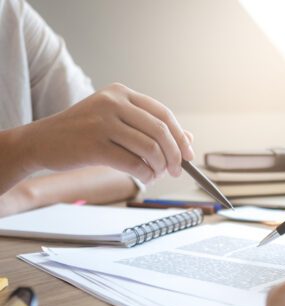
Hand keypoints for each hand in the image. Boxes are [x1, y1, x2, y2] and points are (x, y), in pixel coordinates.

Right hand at [20, 83, 193, 183]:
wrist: (41, 141)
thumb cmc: (84, 133)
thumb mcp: (116, 122)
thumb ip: (149, 128)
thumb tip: (189, 140)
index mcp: (121, 93)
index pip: (163, 114)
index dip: (181, 136)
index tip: (189, 154)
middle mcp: (113, 103)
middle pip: (161, 131)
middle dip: (175, 155)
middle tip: (178, 170)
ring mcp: (102, 122)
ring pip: (150, 148)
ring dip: (160, 167)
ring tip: (157, 175)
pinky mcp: (94, 145)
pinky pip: (133, 163)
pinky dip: (146, 174)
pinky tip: (146, 177)